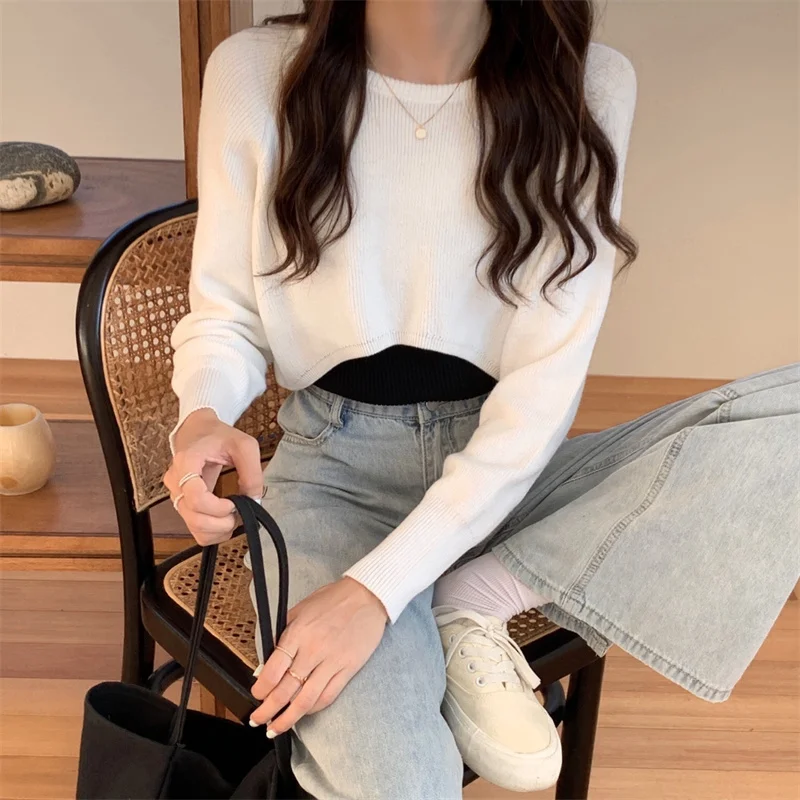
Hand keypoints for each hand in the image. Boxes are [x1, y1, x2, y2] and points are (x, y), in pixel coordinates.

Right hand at [163, 409, 262, 545]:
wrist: (197, 431)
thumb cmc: (219, 436)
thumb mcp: (244, 445)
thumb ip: (252, 472)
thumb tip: (254, 500)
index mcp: (186, 463)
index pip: (195, 497)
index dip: (217, 508)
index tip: (235, 503)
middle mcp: (176, 482)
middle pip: (194, 518)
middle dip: (222, 523)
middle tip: (240, 512)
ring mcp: (176, 495)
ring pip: (193, 527)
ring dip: (218, 530)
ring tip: (234, 516)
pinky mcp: (182, 504)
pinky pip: (194, 529)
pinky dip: (212, 532)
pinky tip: (225, 520)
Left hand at [249, 578, 388, 735]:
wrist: (367, 596)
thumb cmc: (332, 599)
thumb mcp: (299, 609)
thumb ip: (282, 635)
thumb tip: (266, 663)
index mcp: (298, 633)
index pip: (273, 671)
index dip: (261, 690)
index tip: (256, 696)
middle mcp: (313, 650)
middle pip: (285, 691)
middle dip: (267, 710)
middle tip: (257, 720)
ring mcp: (332, 661)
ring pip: (305, 700)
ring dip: (287, 719)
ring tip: (276, 728)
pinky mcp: (348, 668)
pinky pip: (328, 696)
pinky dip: (313, 709)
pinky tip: (303, 714)